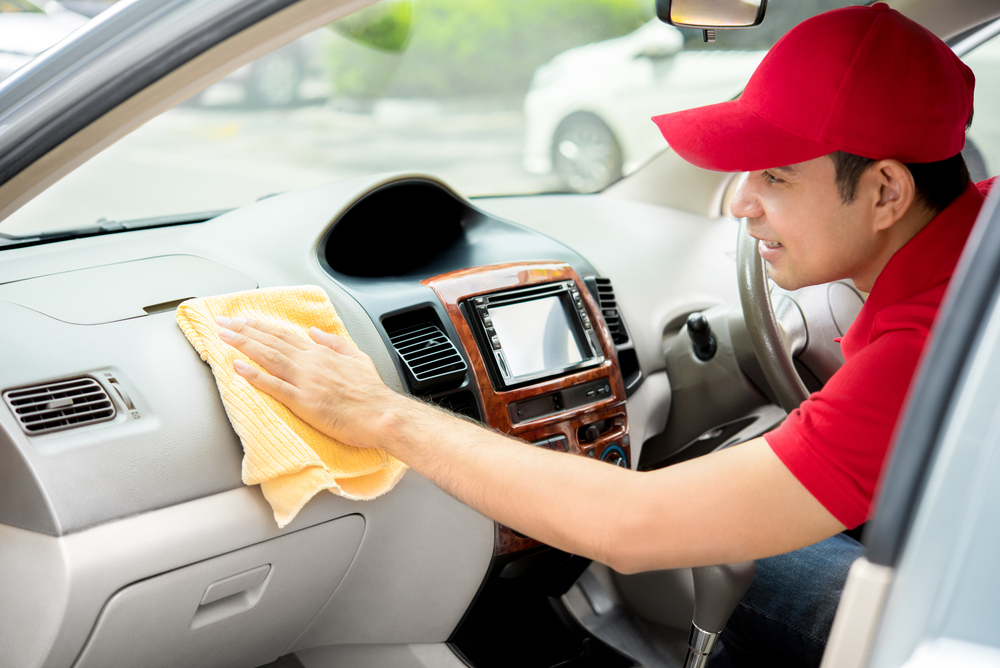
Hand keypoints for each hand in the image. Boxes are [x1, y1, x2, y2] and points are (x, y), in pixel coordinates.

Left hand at [216, 315, 399, 448]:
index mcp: (321, 354)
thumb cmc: (371, 393)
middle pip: (271, 342)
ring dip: (243, 345)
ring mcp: (306, 382)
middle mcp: (310, 363)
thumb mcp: (357, 357)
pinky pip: (275, 387)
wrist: (382, 415)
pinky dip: (255, 376)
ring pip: (269, 358)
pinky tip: (238, 368)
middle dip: (243, 331)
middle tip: (221, 323)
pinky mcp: (305, 402)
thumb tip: (314, 332)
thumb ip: (334, 343)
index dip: (260, 326)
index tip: (242, 320)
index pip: (284, 335)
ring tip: (223, 337)